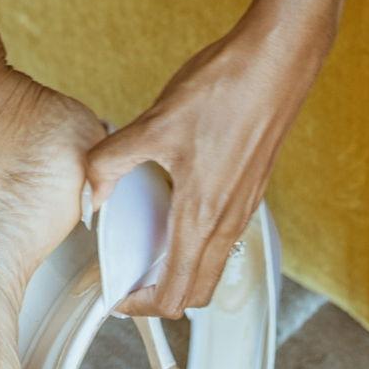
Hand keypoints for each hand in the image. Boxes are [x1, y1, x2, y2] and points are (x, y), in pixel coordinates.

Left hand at [85, 7, 330, 317]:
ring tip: (146, 242)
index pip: (174, 295)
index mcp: (201, 216)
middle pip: (196, 291)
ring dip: (180, 268)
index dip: (140, 306)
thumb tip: (92, 191)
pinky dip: (197, 240)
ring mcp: (245, 207)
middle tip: (129, 276)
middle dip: (160, 296)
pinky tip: (176, 201)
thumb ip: (112, 161)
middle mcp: (228, 222)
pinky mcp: (252, 187)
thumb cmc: (223, 91)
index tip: (117, 294)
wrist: (276, 63)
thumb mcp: (154, 123)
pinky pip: (224, 235)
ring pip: (213, 264)